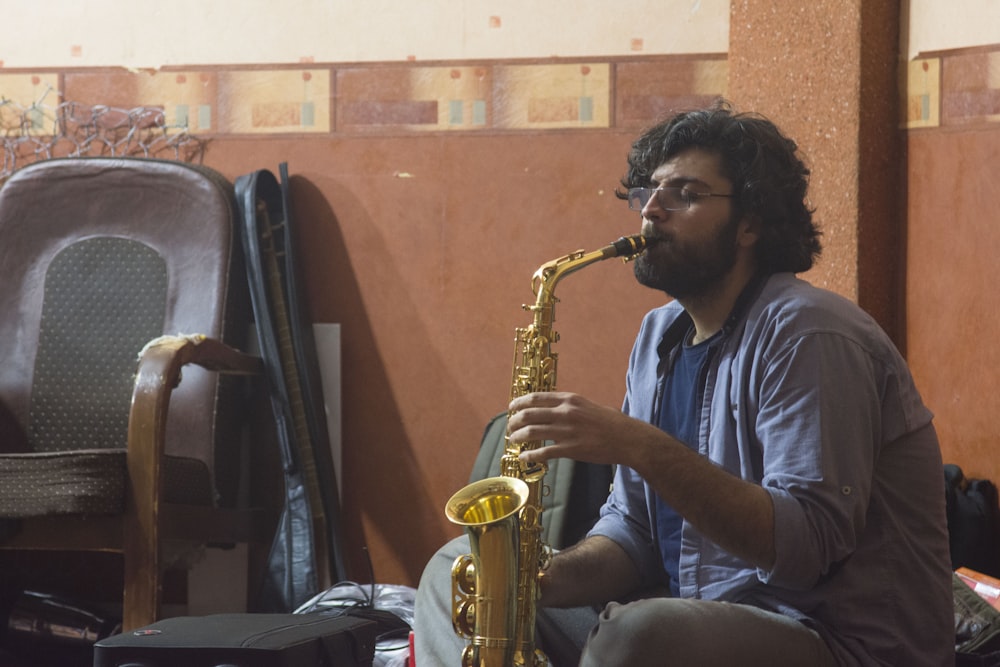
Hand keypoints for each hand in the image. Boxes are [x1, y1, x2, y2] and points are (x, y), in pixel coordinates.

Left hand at [507, 391, 663, 468]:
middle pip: (529, 414)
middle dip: (514, 421)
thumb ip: (571, 406)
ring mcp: (567, 431)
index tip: (511, 407)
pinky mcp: (571, 449)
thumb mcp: (589, 405)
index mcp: (569, 399)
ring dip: (518, 437)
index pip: (535, 398)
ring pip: (532, 432)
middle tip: (510, 427)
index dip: (519, 403)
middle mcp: (565, 412)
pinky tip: (525, 458)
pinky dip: (530, 456)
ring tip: (513, 441)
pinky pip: (543, 452)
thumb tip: (556, 409)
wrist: (628, 439)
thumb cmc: (611, 423)